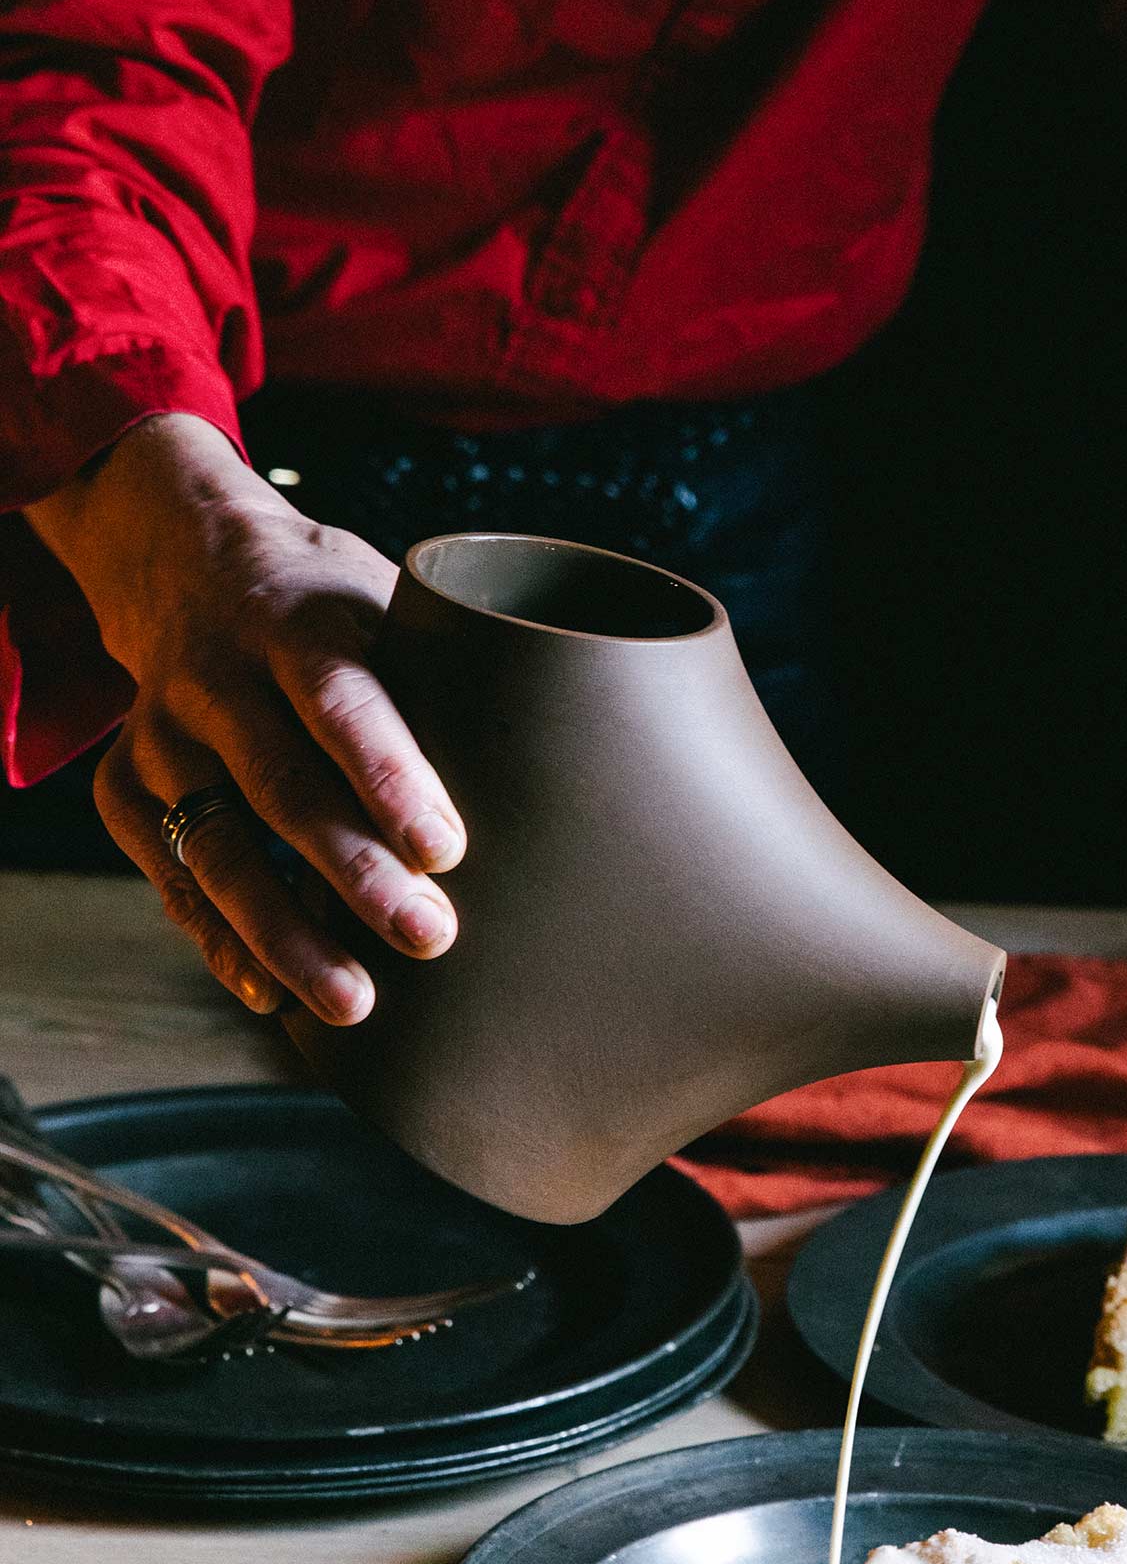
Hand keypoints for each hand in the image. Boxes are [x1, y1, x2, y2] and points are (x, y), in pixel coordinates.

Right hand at [26, 413, 464, 1023]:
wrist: (185, 562)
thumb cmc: (330, 611)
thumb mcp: (385, 604)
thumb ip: (447, 676)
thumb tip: (564, 768)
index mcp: (297, 625)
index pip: (343, 702)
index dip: (391, 777)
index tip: (445, 851)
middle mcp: (217, 678)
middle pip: (284, 787)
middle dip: (354, 873)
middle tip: (428, 938)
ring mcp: (162, 736)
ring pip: (219, 849)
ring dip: (285, 934)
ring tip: (353, 1001)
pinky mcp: (125, 789)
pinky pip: (175, 880)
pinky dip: (222, 943)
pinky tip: (274, 996)